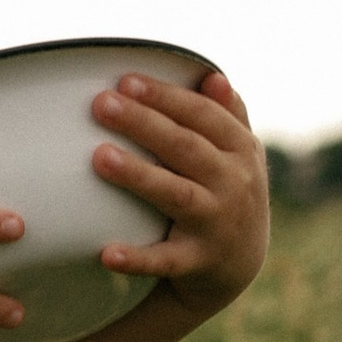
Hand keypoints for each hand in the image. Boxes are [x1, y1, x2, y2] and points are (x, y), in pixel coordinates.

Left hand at [88, 70, 269, 320]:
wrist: (240, 264)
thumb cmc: (229, 193)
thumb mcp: (241, 155)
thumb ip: (229, 116)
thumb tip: (212, 76)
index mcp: (241, 151)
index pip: (202, 115)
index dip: (165, 97)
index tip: (126, 81)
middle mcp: (233, 184)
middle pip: (185, 147)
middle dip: (144, 123)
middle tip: (102, 104)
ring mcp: (215, 223)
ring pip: (176, 195)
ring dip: (139, 176)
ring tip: (100, 156)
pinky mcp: (197, 262)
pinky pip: (165, 260)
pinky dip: (138, 259)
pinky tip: (107, 253)